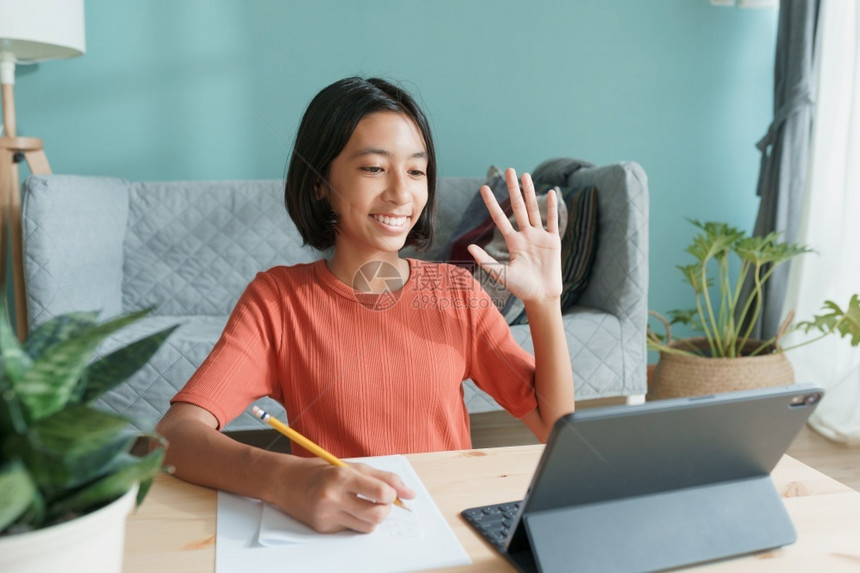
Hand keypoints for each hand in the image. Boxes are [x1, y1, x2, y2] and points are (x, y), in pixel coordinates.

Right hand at [274, 458, 415, 533]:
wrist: (285, 482)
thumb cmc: (321, 471)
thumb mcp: (352, 466)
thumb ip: (384, 478)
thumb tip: (411, 494)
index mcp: (342, 476)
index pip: (381, 493)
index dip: (392, 495)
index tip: (389, 493)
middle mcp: (334, 498)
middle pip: (377, 516)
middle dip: (386, 510)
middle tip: (380, 502)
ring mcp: (328, 516)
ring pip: (368, 527)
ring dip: (372, 518)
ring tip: (362, 505)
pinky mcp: (324, 529)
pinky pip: (352, 531)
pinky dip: (356, 522)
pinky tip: (345, 510)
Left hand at [467, 168, 562, 303]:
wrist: (541, 296)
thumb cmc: (521, 288)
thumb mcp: (501, 274)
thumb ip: (486, 260)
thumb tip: (469, 247)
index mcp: (512, 242)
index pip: (500, 218)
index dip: (492, 203)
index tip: (484, 188)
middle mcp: (525, 236)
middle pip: (518, 207)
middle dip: (513, 189)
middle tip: (509, 170)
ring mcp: (540, 237)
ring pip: (534, 210)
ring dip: (530, 192)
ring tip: (526, 176)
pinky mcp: (553, 241)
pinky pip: (552, 221)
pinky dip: (552, 208)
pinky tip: (550, 193)